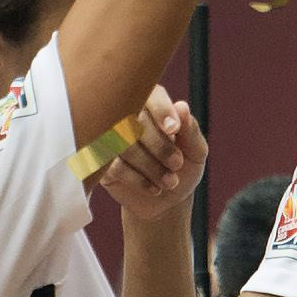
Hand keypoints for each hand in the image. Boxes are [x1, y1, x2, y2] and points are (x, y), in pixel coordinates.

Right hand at [97, 84, 204, 221]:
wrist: (167, 202)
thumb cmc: (183, 169)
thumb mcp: (196, 152)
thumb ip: (190, 130)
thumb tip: (182, 107)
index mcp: (154, 106)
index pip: (152, 95)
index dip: (161, 110)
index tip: (174, 130)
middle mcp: (129, 117)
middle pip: (135, 120)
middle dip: (160, 145)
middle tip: (177, 165)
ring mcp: (111, 139)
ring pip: (123, 144)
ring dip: (150, 166)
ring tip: (170, 182)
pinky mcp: (100, 162)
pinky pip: (113, 165)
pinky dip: (137, 179)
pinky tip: (152, 188)